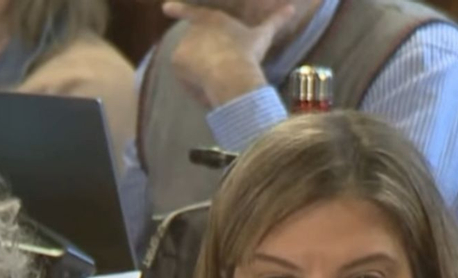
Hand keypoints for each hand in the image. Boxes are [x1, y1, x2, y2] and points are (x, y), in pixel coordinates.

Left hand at [163, 1, 295, 108]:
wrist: (232, 73)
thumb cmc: (248, 51)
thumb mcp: (263, 35)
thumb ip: (275, 21)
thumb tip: (292, 8)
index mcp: (211, 19)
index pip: (191, 12)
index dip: (178, 9)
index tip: (164, 8)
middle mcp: (193, 28)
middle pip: (193, 43)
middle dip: (201, 55)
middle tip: (217, 69)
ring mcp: (183, 44)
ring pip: (189, 62)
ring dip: (198, 72)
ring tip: (217, 82)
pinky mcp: (177, 62)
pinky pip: (185, 78)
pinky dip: (193, 85)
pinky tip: (207, 90)